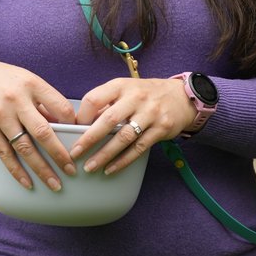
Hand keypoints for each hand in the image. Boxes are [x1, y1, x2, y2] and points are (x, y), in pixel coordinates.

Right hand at [0, 56, 76, 191]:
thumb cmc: (1, 78)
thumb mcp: (26, 80)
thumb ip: (44, 101)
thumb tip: (65, 124)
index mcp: (32, 84)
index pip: (61, 107)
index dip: (74, 125)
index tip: (81, 138)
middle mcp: (16, 100)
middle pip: (43, 132)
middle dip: (60, 155)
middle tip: (72, 170)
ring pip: (24, 147)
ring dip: (41, 168)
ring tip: (55, 184)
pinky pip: (4, 154)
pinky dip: (17, 170)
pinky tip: (28, 182)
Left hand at [72, 77, 194, 176]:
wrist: (182, 96)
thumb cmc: (147, 94)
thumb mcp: (126, 90)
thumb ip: (106, 105)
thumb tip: (81, 124)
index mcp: (121, 86)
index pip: (94, 99)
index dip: (81, 116)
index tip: (73, 130)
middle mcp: (136, 98)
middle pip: (108, 120)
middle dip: (89, 139)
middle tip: (75, 154)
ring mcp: (150, 113)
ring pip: (123, 137)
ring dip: (105, 154)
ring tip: (91, 166)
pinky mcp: (161, 128)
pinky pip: (139, 148)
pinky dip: (123, 161)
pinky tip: (110, 169)